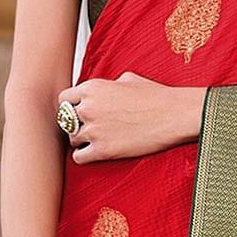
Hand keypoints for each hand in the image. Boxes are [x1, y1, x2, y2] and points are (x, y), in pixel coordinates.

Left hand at [58, 72, 204, 161]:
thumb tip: (105, 90)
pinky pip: (78, 157)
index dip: (71, 107)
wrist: (173, 115)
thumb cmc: (156, 96)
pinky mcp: (102, 150)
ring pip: (71, 139)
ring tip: (94, 142)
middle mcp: (88, 108)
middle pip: (65, 120)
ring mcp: (94, 130)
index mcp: (92, 88)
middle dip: (74, 125)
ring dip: (80, 142)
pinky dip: (83, 157)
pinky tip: (94, 154)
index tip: (79, 114)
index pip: (64, 99)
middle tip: (86, 129)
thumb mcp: (128, 78)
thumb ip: (107, 85)